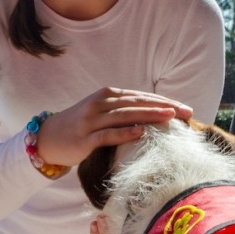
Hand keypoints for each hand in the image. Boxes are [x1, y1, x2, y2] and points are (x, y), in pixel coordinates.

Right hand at [37, 87, 191, 165]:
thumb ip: (124, 110)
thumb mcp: (102, 112)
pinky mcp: (85, 138)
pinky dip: (125, 133)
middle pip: (137, 103)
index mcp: (107, 95)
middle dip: (163, 107)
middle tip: (186, 112)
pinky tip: (141, 133)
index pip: (141, 96)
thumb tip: (154, 114)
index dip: (164, 101)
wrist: (48, 138)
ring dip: (149, 115)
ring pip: (125, 116)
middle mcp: (101, 103)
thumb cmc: (81, 126)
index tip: (185, 108)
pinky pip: (108, 135)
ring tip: (170, 118)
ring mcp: (92, 120)